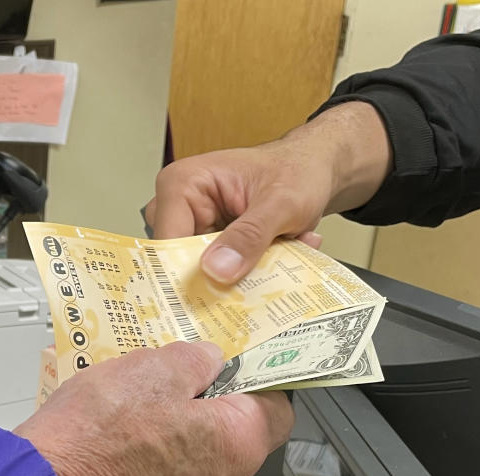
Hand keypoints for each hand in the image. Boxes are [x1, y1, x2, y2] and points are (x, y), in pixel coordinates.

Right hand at [15, 341, 293, 475]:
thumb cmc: (101, 431)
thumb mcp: (158, 367)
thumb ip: (199, 359)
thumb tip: (209, 360)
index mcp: (238, 443)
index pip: (279, 404)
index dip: (261, 373)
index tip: (240, 355)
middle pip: (242, 426)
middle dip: (218, 392)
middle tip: (187, 364)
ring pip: (208, 444)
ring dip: (188, 414)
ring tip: (152, 387)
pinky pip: (179, 462)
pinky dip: (165, 437)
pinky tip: (134, 417)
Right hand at [144, 102, 391, 284]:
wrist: (313, 170)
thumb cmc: (296, 170)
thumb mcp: (281, 203)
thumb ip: (250, 235)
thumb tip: (216, 270)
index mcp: (181, 185)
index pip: (166, 242)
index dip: (185, 276)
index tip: (213, 301)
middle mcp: (178, 207)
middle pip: (176, 263)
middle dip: (217, 280)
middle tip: (254, 284)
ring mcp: (193, 228)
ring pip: (200, 274)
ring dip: (240, 277)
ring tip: (278, 259)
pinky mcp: (210, 246)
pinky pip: (218, 274)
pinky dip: (249, 274)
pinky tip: (279, 258)